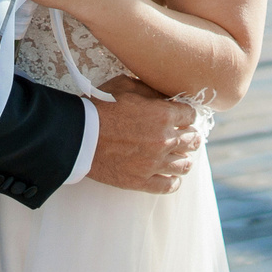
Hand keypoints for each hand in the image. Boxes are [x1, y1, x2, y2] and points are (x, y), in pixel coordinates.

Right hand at [85, 79, 202, 194]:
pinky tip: (169, 174)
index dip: (185, 113)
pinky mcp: (142, 181)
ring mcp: (155, 163)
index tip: (180, 115)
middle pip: (193, 140)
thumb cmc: (99, 107)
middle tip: (183, 134)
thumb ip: (150, 89)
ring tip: (177, 155)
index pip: (191, 114)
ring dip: (184, 157)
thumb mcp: (124, 85)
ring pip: (185, 164)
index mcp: (163, 115)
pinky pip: (170, 185)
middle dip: (190, 135)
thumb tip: (166, 95)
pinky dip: (173, 180)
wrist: (78, 136)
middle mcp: (164, 140)